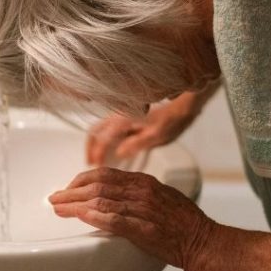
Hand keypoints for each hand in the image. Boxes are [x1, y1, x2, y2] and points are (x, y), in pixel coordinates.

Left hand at [49, 167, 215, 270]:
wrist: (203, 240)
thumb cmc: (184, 221)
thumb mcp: (161, 196)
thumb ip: (137, 192)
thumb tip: (113, 193)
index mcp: (144, 182)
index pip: (105, 174)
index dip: (82, 179)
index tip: (68, 187)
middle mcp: (141, 192)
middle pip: (98, 185)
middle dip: (72, 192)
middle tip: (55, 198)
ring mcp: (143, 209)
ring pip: (102, 200)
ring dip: (75, 204)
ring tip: (59, 209)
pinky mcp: (144, 229)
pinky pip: (114, 219)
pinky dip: (94, 216)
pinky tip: (80, 216)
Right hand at [86, 93, 202, 165]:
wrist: (180, 103)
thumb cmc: (171, 120)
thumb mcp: (157, 136)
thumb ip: (136, 144)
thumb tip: (119, 153)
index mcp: (124, 120)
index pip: (103, 139)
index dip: (98, 154)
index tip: (97, 166)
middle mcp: (119, 115)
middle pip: (95, 130)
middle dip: (90, 147)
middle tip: (90, 163)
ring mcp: (122, 114)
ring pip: (100, 127)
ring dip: (95, 142)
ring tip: (97, 157)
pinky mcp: (127, 115)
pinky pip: (108, 126)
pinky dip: (103, 136)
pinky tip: (110, 147)